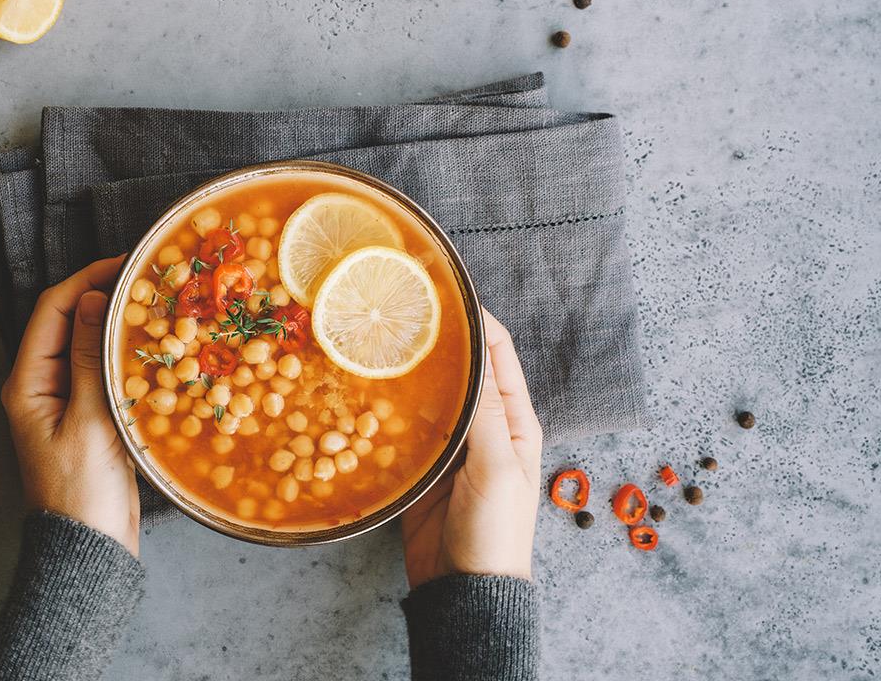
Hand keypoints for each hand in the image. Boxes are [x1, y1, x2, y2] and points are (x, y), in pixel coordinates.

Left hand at [0, 256, 139, 554]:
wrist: (89, 546)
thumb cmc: (82, 493)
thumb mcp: (89, 420)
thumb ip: (88, 358)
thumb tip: (92, 300)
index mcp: (26, 383)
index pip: (52, 310)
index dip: (86, 279)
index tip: (124, 264)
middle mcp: (39, 385)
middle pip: (67, 321)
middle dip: (101, 294)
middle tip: (144, 278)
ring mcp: (63, 399)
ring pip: (86, 343)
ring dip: (114, 321)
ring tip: (152, 303)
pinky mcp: (86, 414)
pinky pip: (100, 369)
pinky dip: (122, 351)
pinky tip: (151, 344)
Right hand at [401, 310, 542, 585]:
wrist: (464, 589)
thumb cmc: (494, 532)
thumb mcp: (496, 469)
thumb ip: (486, 413)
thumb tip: (478, 354)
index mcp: (515, 421)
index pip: (498, 354)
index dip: (476, 320)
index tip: (445, 293)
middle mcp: (485, 426)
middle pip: (461, 369)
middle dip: (437, 340)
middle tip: (400, 311)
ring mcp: (451, 445)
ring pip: (430, 394)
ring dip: (410, 371)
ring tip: (377, 340)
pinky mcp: (422, 466)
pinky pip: (404, 427)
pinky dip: (388, 408)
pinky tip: (365, 389)